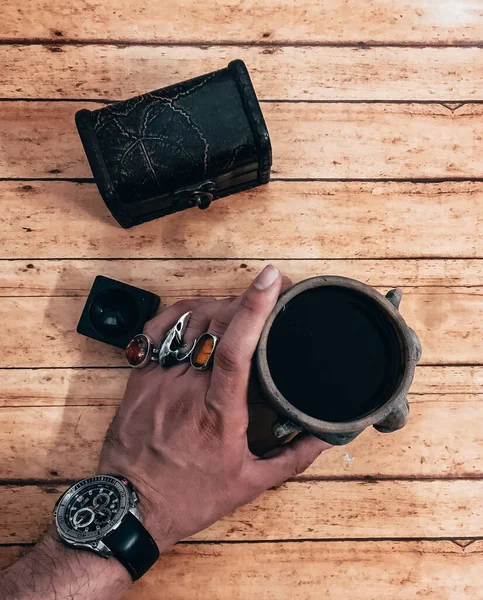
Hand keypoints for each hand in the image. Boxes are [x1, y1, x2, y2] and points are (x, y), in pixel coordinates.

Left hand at [98, 265, 330, 549]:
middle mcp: (186, 391)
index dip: (255, 308)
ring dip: (214, 306)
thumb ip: (292, 458)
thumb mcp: (249, 483)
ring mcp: (158, 382)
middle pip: (214, 325)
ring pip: (186, 323)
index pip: (238, 348)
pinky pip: (154, 332)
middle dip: (242, 301)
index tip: (272, 280)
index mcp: (218, 413)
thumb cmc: (189, 496)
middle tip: (264, 298)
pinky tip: (192, 312)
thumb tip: (325, 436)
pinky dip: (176, 314)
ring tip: (233, 308)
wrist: (129, 508)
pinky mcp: (138, 380)